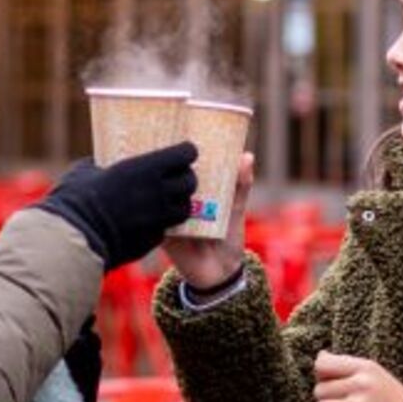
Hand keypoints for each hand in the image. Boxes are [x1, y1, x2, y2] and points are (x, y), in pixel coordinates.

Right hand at [38, 142, 197, 269]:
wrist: (72, 239)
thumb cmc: (75, 198)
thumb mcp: (85, 171)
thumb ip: (100, 166)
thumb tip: (98, 166)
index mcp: (146, 169)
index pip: (184, 154)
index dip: (186, 152)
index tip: (183, 151)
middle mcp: (158, 193)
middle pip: (190, 182)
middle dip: (186, 178)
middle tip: (178, 177)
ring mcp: (158, 220)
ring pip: (183, 209)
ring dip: (178, 203)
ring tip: (168, 202)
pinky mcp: (151, 241)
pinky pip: (165, 230)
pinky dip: (161, 225)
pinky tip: (148, 223)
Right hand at [164, 151, 254, 288]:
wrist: (221, 274)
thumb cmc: (228, 239)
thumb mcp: (235, 209)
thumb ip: (240, 186)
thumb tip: (247, 156)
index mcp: (194, 192)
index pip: (180, 167)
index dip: (176, 151)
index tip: (176, 127)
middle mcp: (176, 200)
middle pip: (165, 178)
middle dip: (163, 163)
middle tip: (163, 145)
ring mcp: (168, 216)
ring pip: (158, 195)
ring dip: (157, 184)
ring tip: (157, 167)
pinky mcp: (163, 233)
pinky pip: (156, 218)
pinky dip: (157, 209)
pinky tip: (156, 198)